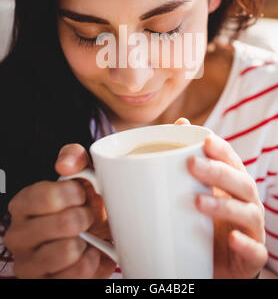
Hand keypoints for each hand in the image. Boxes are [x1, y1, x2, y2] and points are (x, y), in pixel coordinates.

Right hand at [4, 144, 115, 278]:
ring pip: (68, 251)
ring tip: (86, 237)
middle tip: (86, 216)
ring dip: (88, 241)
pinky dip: (90, 264)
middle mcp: (19, 235)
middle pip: (63, 223)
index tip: (82, 194)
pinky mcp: (43, 283)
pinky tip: (88, 255)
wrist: (95, 236)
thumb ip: (74, 158)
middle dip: (85, 217)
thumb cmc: (84, 203)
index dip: (73, 194)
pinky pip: (74, 276)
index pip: (44, 197)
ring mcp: (29, 263)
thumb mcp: (82, 173)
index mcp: (23, 203)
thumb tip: (65, 164)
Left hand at [174, 118, 267, 278]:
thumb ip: (189, 159)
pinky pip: (255, 250)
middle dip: (218, 172)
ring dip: (225, 206)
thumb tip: (180, 123)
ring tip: (198, 202)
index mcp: (235, 183)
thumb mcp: (197, 188)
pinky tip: (233, 238)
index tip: (205, 141)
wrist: (217, 262)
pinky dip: (245, 244)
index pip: (232, 161)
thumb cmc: (207, 219)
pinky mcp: (253, 256)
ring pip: (248, 213)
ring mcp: (252, 228)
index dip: (222, 150)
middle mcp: (248, 202)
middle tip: (192, 164)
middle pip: (241, 182)